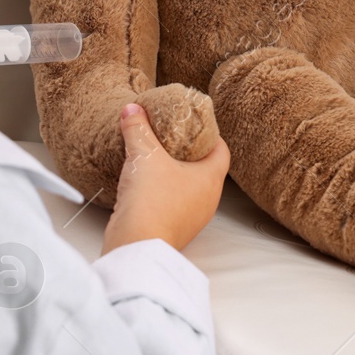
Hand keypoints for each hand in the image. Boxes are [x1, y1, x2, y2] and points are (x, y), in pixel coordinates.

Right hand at [102, 102, 229, 252]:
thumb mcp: (143, 156)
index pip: (222, 150)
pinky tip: (146, 184)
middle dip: (190, 153)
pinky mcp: (174, 229)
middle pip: (206, 169)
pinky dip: (164, 192)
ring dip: (175, 174)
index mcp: (210, 180)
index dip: (210, 135)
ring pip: (189, 188)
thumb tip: (132, 109)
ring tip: (156, 159)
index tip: (194, 125)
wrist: (136, 245)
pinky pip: (175, 204)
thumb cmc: (151, 202)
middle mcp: (208, 200)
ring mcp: (192, 218)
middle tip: (172, 137)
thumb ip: (138, 129)